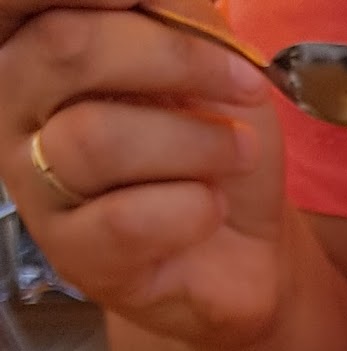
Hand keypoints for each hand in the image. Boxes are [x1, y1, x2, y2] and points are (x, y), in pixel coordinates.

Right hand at [0, 0, 292, 348]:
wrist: (244, 246)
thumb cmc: (211, 137)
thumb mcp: (203, 50)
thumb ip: (168, 8)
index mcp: (33, 39)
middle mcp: (16, 104)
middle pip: (65, 49)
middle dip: (174, 58)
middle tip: (246, 85)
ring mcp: (35, 182)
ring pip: (95, 139)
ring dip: (193, 142)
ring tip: (239, 152)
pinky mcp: (72, 254)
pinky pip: (123, 221)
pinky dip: (189, 208)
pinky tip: (211, 207)